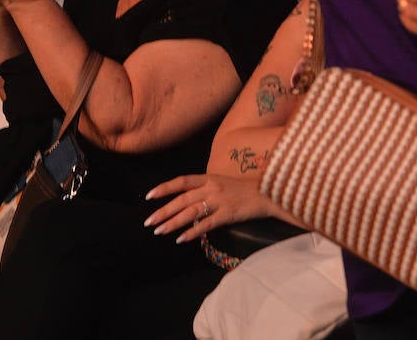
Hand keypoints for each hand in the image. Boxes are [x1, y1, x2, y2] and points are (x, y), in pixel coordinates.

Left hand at [144, 174, 280, 243]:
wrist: (267, 193)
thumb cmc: (243, 188)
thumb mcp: (221, 182)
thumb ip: (204, 188)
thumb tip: (185, 200)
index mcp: (208, 177)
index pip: (181, 181)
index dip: (164, 188)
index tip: (148, 196)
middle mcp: (211, 187)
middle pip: (182, 199)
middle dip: (163, 211)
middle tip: (149, 222)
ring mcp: (219, 201)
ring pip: (190, 212)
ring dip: (173, 222)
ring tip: (159, 231)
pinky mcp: (228, 214)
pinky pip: (206, 224)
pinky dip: (192, 232)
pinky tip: (180, 239)